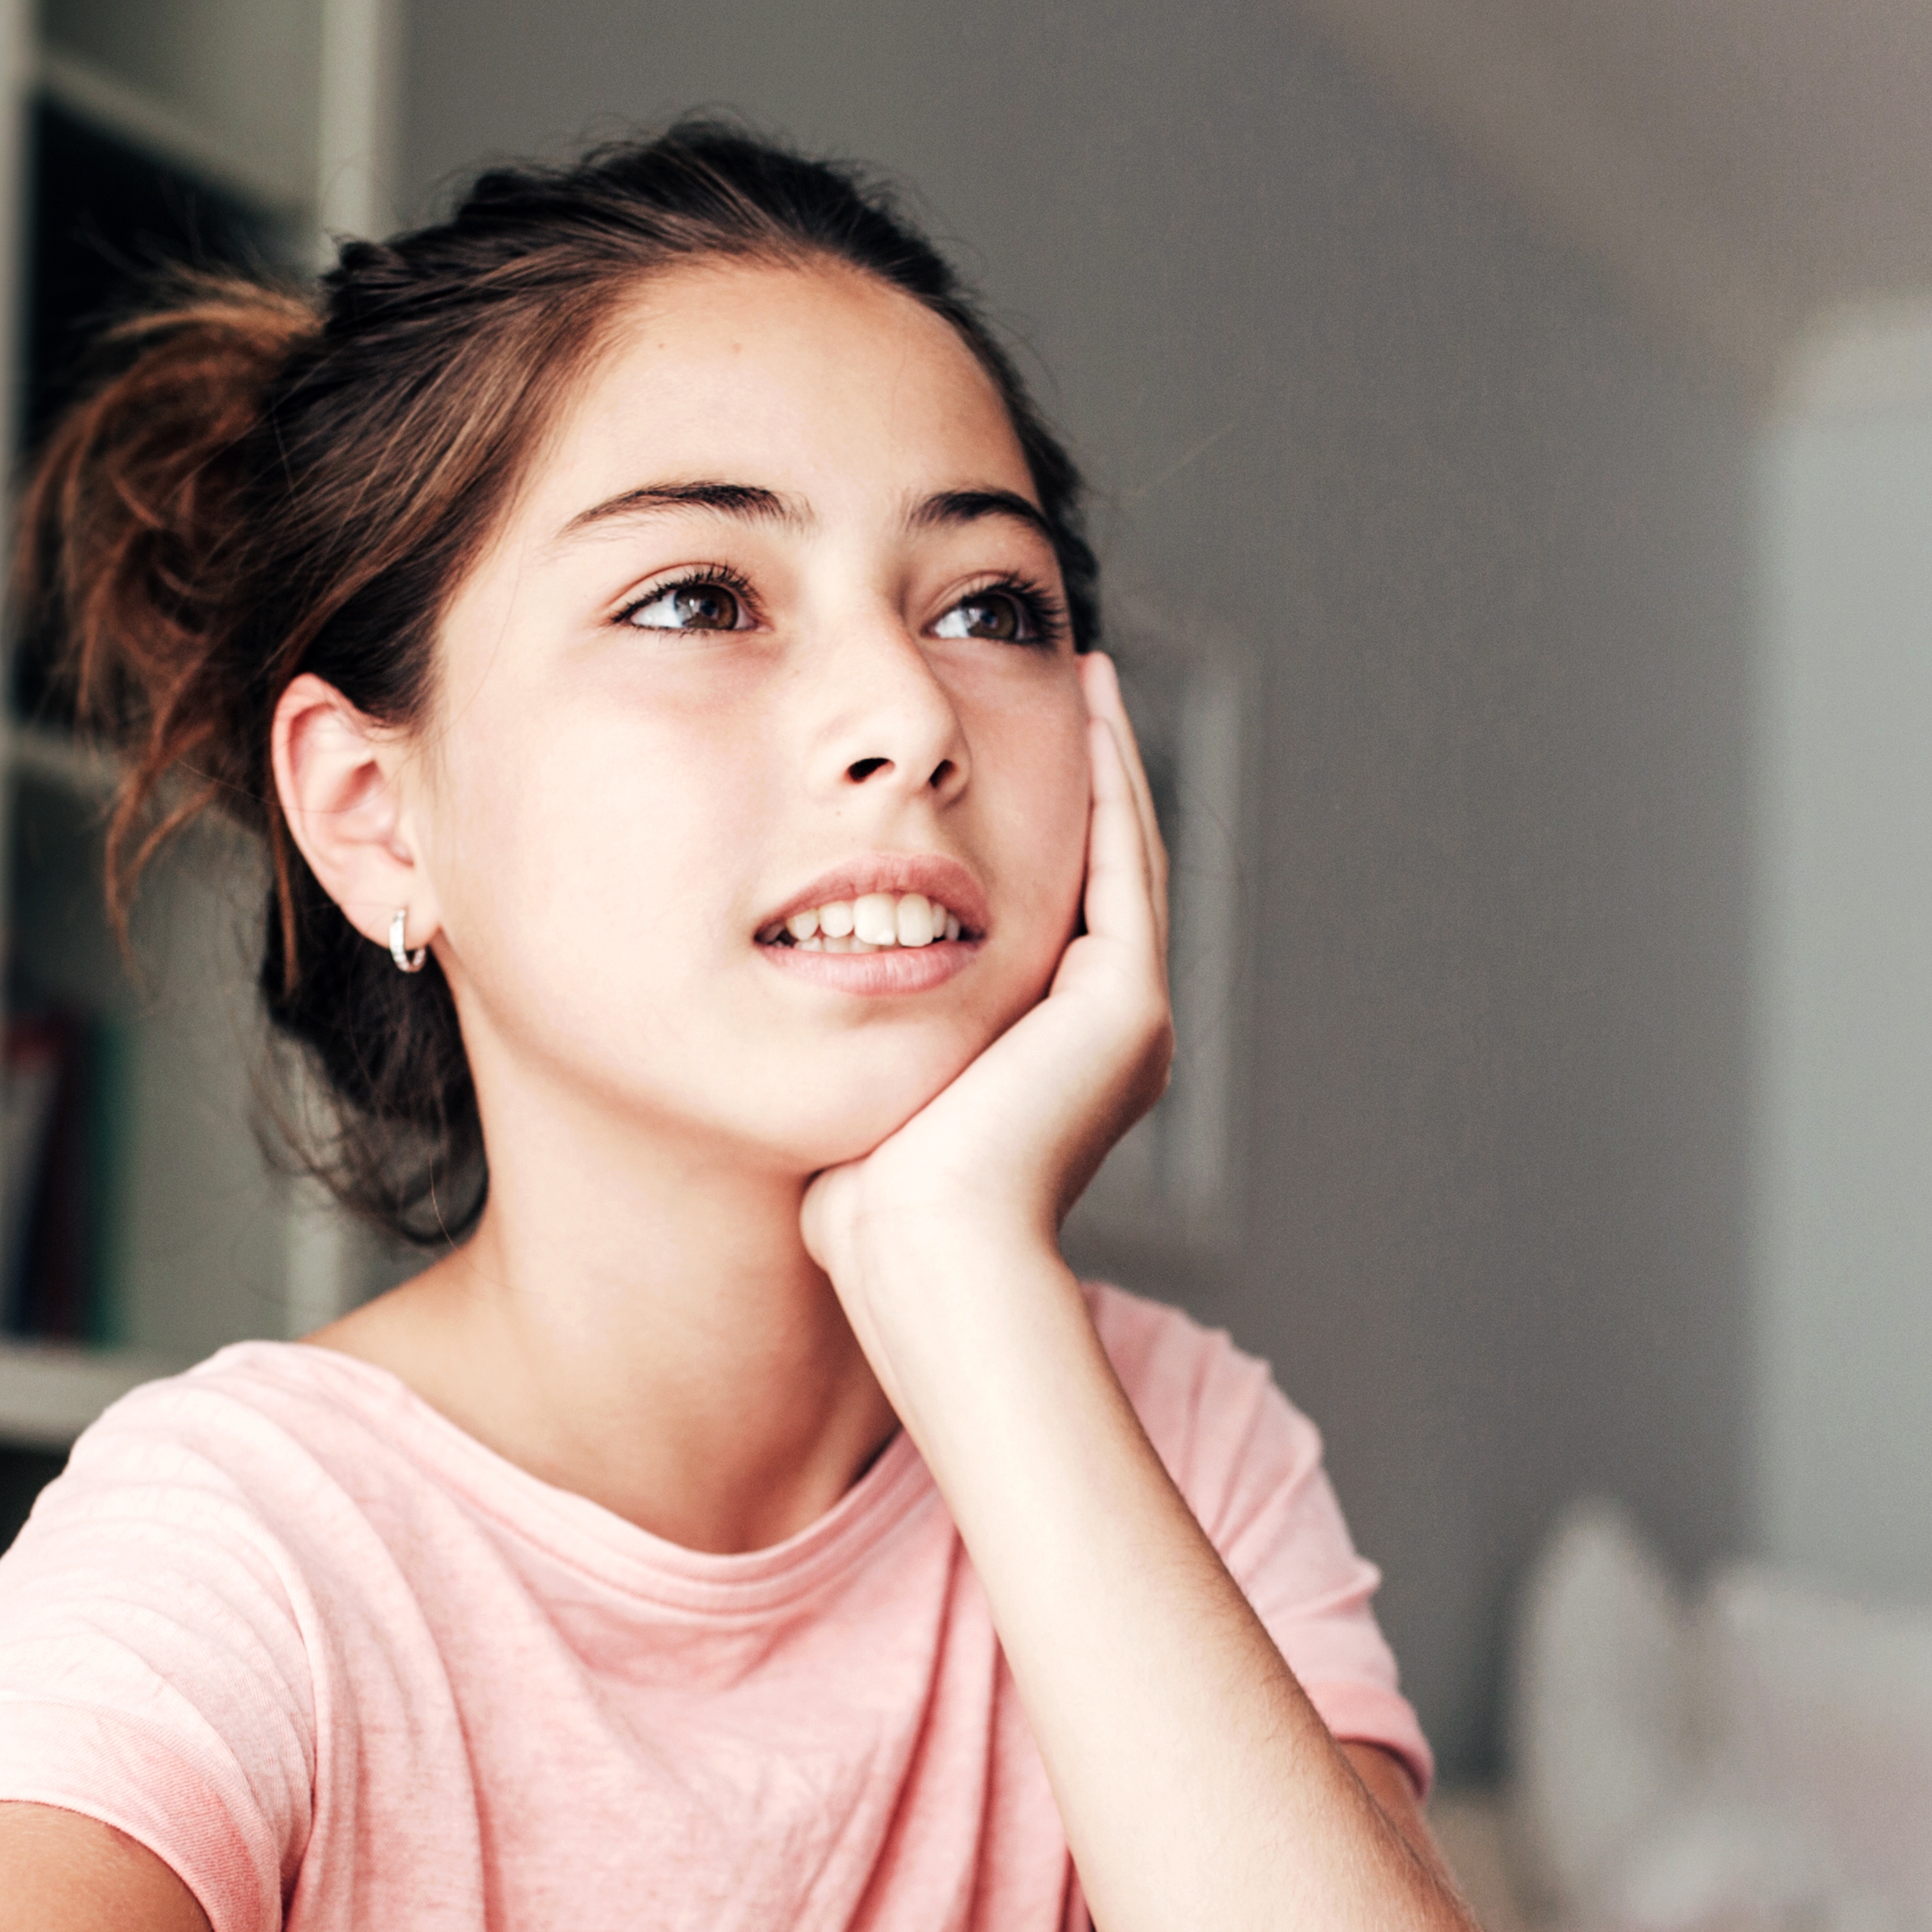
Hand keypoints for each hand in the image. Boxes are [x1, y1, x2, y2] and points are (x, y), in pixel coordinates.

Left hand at [800, 652, 1174, 1298]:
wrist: (921, 1257)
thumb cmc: (869, 1209)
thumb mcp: (871, 1095)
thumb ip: (869, 1044)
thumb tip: (802, 1003)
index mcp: (1059, 1059)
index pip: (1061, 911)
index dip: (1048, 824)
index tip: (1014, 750)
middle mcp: (1111, 1035)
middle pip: (1106, 871)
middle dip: (1089, 774)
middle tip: (1075, 679)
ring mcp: (1128, 1019)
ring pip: (1124, 855)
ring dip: (1107, 760)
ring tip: (1087, 674)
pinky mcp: (1125, 1007)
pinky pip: (1122, 865)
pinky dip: (1109, 786)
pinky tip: (1088, 715)